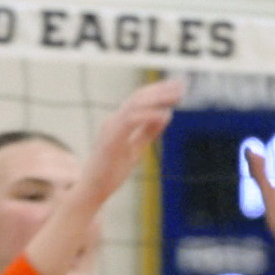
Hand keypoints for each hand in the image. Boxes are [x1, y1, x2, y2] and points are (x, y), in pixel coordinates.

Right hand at [76, 79, 184, 217]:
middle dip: (161, 89)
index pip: (139, 99)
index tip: (178, 86)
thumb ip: (148, 131)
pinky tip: (165, 113)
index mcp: (118, 122)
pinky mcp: (111, 141)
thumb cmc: (111, 170)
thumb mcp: (136, 148)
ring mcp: (110, 129)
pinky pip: (130, 121)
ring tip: (177, 95)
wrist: (93, 189)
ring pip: (134, 105)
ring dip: (157, 98)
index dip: (158, 90)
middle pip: (138, 97)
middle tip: (181, 85)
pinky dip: (148, 115)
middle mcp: (113, 121)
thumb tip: (166, 114)